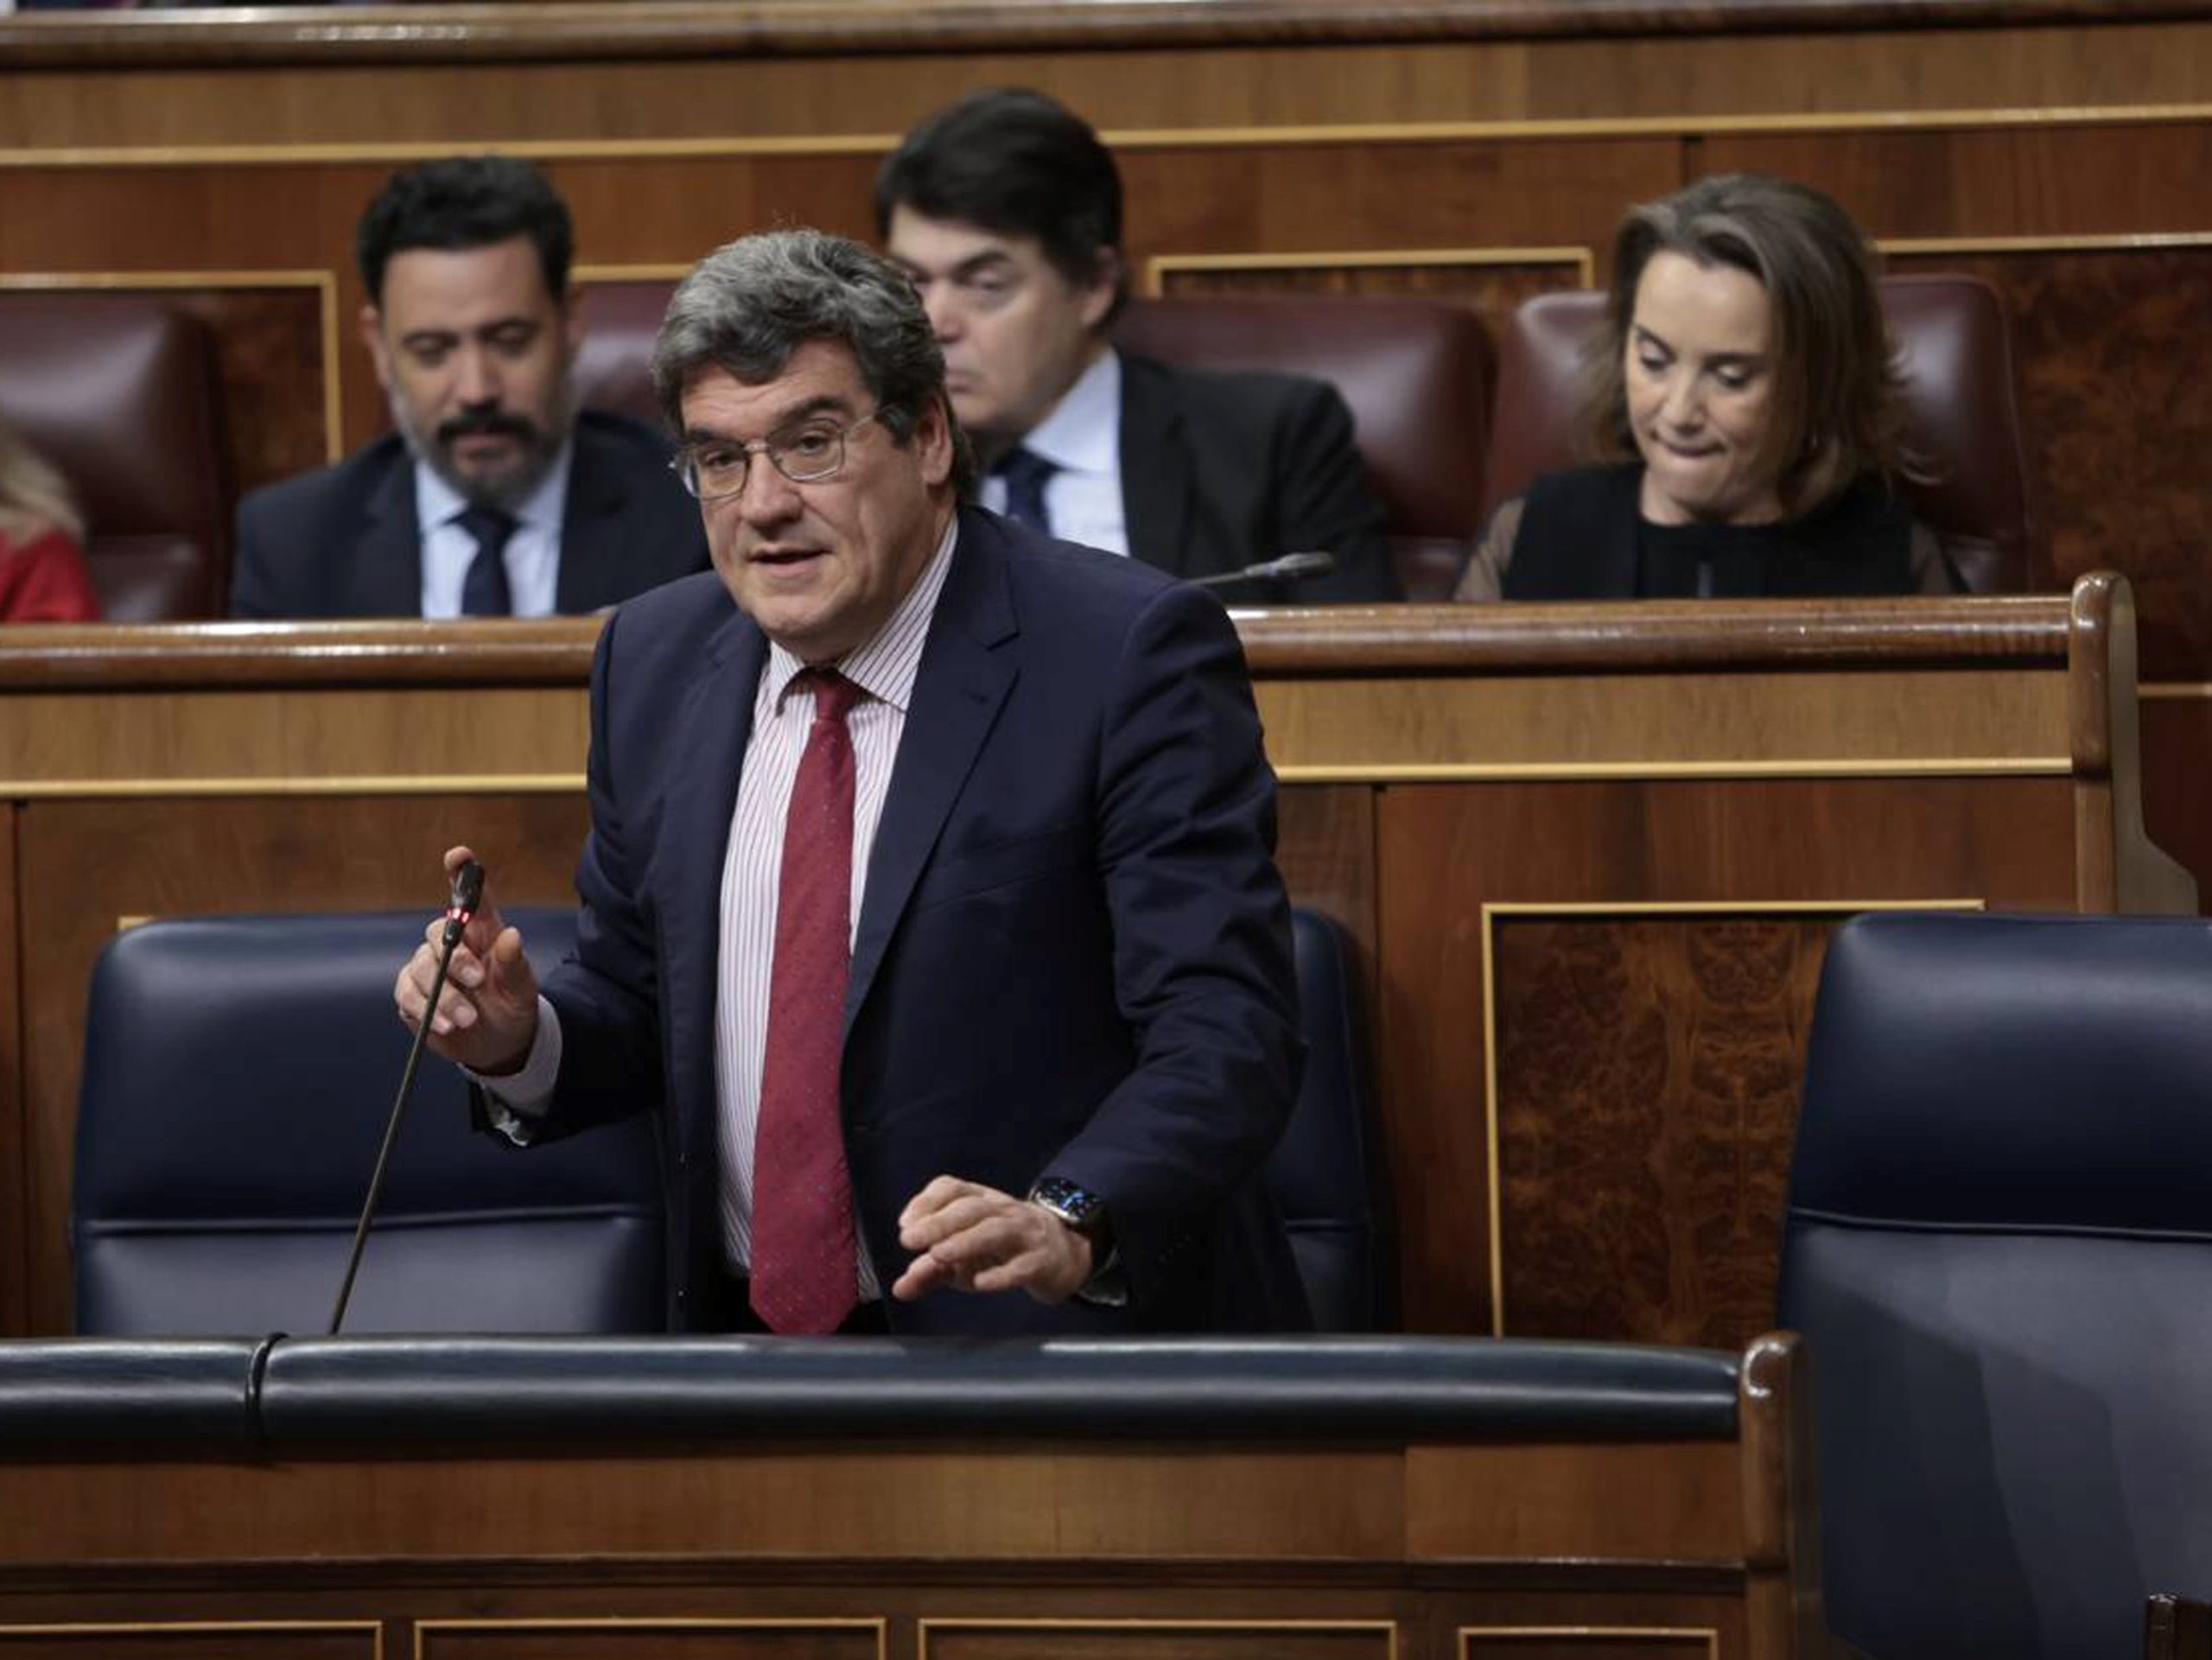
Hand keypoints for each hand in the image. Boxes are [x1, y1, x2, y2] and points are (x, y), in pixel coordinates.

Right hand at [392, 843, 539, 1074]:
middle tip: (478, 982)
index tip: (458, 855)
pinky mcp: (411, 993)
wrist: (499, 1044)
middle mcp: (452, 945)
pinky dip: (425, 1009)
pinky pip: (407, 993)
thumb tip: (511, 936)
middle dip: (455, 958)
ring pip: (421, 966)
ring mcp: (428, 968)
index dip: (461, 873)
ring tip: (468, 1019)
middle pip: (438, 932)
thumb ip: (515, 963)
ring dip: (444, 995)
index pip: (470, 898)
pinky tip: (446, 1026)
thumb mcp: (522, 988)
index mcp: (483, 933)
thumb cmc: (512, 1005)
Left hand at [893, 1176, 1092, 1304]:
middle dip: (938, 1222)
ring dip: (965, 1241)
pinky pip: (1023, 1265)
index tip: (905, 1223)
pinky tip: (980, 1283)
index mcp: (981, 1202)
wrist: (1062, 1255)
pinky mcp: (1041, 1261)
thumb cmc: (1003, 1251)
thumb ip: (931, 1270)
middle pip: (971, 1208)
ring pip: (995, 1230)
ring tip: (938, 1255)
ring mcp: (1025, 1234)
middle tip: (909, 1240)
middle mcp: (1002, 1211)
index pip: (953, 1188)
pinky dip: (1001, 1274)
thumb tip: (900, 1288)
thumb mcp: (965, 1257)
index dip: (927, 1201)